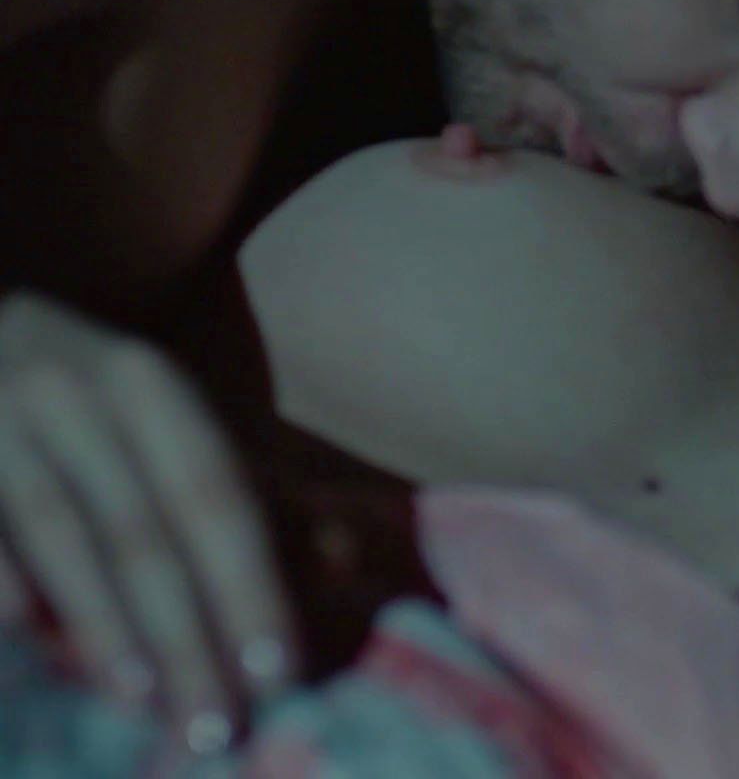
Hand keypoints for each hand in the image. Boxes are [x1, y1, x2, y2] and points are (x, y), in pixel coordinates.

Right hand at [0, 292, 295, 753]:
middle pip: (142, 530)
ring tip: (144, 699)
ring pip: (59, 532)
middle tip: (217, 720)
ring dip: (101, 622)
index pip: (213, 496)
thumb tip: (340, 559)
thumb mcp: (178, 428)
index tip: (276, 669)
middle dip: (184, 632)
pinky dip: (0, 573)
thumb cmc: (95, 401)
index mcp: (149, 383)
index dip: (246, 584)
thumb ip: (258, 494)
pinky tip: (19, 629)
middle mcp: (73, 391)